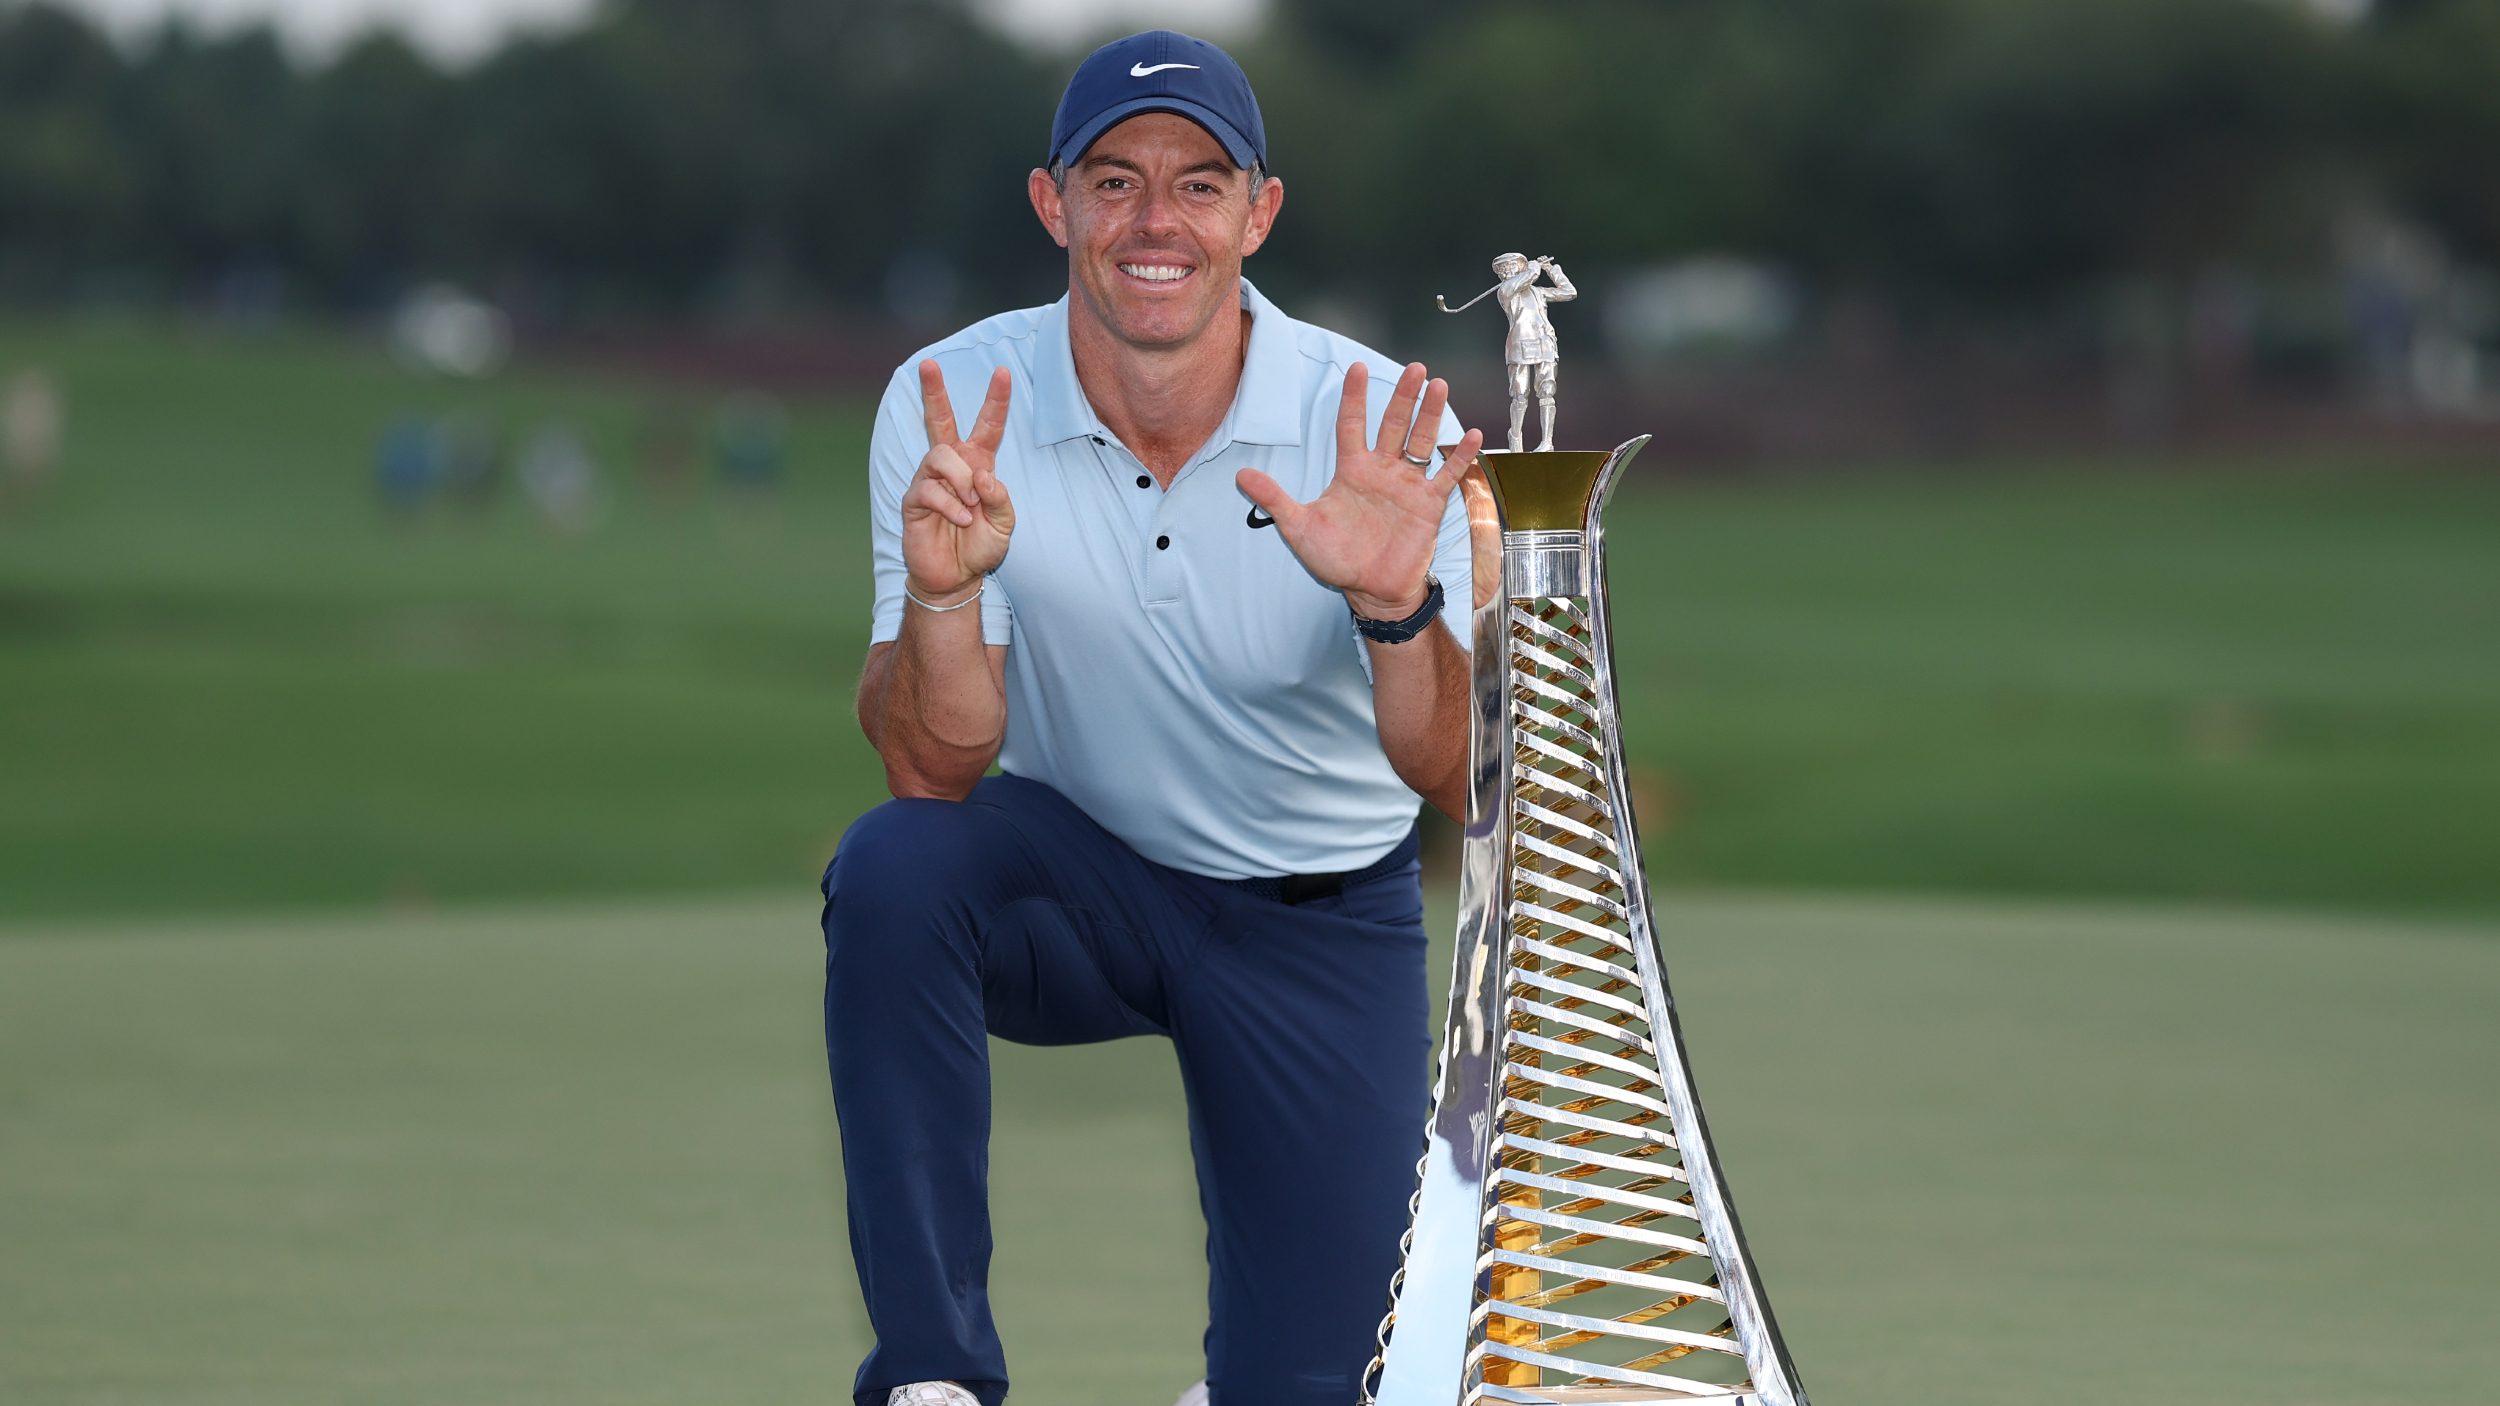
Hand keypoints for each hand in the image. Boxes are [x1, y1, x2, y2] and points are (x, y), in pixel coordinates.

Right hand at [902, 360, 1015, 602]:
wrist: (956, 577)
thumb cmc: (980, 545)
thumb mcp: (1005, 524)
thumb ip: (1001, 498)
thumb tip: (982, 475)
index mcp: (977, 464)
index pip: (987, 426)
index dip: (995, 400)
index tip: (1003, 371)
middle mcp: (951, 466)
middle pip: (940, 419)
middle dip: (934, 391)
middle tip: (929, 364)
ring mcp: (929, 480)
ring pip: (941, 456)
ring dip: (962, 481)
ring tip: (971, 507)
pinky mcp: (914, 499)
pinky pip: (930, 489)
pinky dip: (952, 505)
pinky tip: (961, 520)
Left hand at [1237, 362, 1484, 622]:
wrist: (1371, 590)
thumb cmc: (1336, 560)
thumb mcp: (1299, 528)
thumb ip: (1274, 499)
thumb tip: (1239, 475)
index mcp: (1352, 471)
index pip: (1351, 425)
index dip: (1353, 397)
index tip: (1356, 367)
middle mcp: (1381, 471)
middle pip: (1393, 424)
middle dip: (1403, 396)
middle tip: (1414, 367)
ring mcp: (1407, 485)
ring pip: (1420, 441)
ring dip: (1429, 414)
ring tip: (1439, 386)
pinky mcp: (1428, 504)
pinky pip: (1446, 475)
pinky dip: (1458, 456)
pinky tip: (1470, 434)